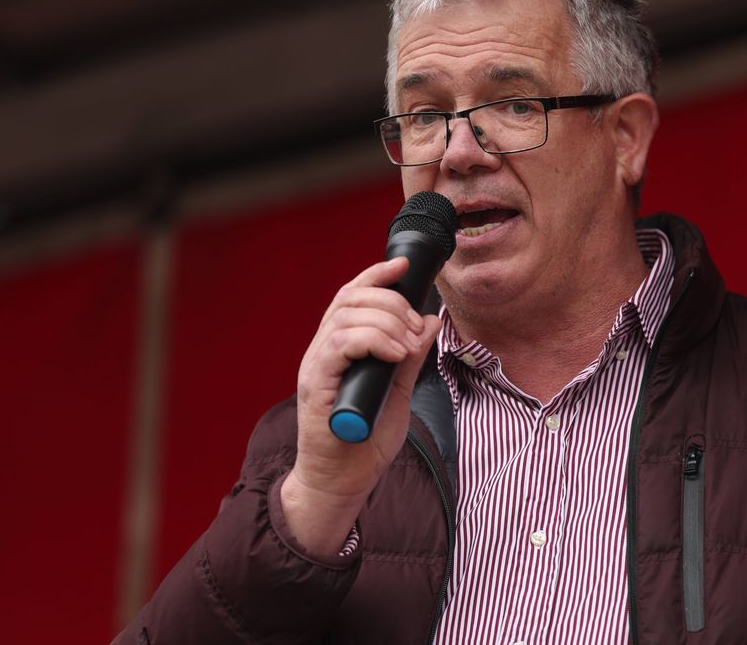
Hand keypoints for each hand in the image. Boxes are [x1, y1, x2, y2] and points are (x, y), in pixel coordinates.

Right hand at [281, 256, 441, 555]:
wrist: (343, 481)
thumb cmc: (365, 440)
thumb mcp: (399, 390)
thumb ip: (411, 356)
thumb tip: (431, 321)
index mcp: (340, 347)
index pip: (352, 295)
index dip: (376, 275)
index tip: (402, 265)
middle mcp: (323, 350)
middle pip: (351, 299)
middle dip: (391, 303)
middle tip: (414, 331)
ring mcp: (316, 366)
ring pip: (347, 317)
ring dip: (386, 323)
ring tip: (406, 348)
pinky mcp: (315, 384)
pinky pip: (339, 344)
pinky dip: (371, 340)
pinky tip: (393, 354)